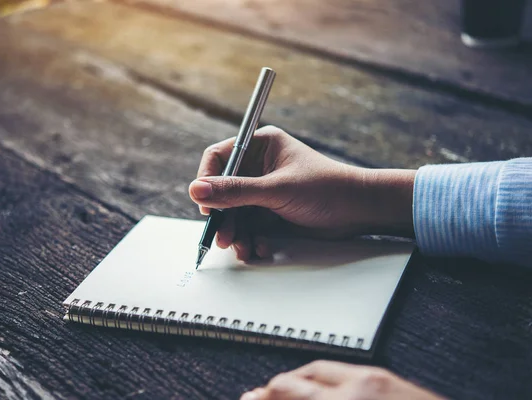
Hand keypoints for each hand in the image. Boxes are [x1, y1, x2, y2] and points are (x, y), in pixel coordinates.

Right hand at [188, 126, 414, 260]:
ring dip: (235, 232)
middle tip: (222, 236)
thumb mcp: (277, 189)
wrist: (358, 212)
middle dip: (222, 215)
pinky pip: (248, 226)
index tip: (205, 203)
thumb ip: (236, 191)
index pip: (219, 158)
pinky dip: (249, 239)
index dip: (207, 180)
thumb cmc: (327, 188)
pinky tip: (259, 247)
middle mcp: (259, 167)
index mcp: (261, 146)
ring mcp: (264, 191)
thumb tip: (196, 190)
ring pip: (234, 212)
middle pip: (223, 190)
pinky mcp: (270, 212)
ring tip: (242, 247)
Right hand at [240, 361, 443, 399]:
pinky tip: (312, 381)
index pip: (292, 395)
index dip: (267, 398)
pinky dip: (317, 374)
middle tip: (254, 396)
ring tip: (275, 388)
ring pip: (316, 370)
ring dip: (291, 379)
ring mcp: (370, 379)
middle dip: (270, 390)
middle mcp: (356, 388)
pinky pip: (340, 367)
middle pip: (297, 383)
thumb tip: (297, 399)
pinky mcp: (383, 375)